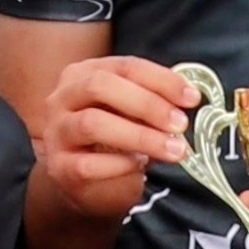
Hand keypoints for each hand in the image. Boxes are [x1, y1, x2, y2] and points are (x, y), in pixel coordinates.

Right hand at [26, 53, 200, 242]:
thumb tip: (187, 98)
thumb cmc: (110, 140)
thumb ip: (152, 100)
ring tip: (172, 149)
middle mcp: (62, 98)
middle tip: (180, 124)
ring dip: (140, 136)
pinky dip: (121, 164)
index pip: (125, 66)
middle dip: (147, 104)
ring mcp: (56, 133)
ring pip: (93, 124)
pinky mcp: (59, 168)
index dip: (161, 80)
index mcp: (82, 74)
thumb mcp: (129, 112)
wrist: (80, 182)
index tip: (192, 98)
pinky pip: (88, 164)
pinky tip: (141, 166)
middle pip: (100, 86)